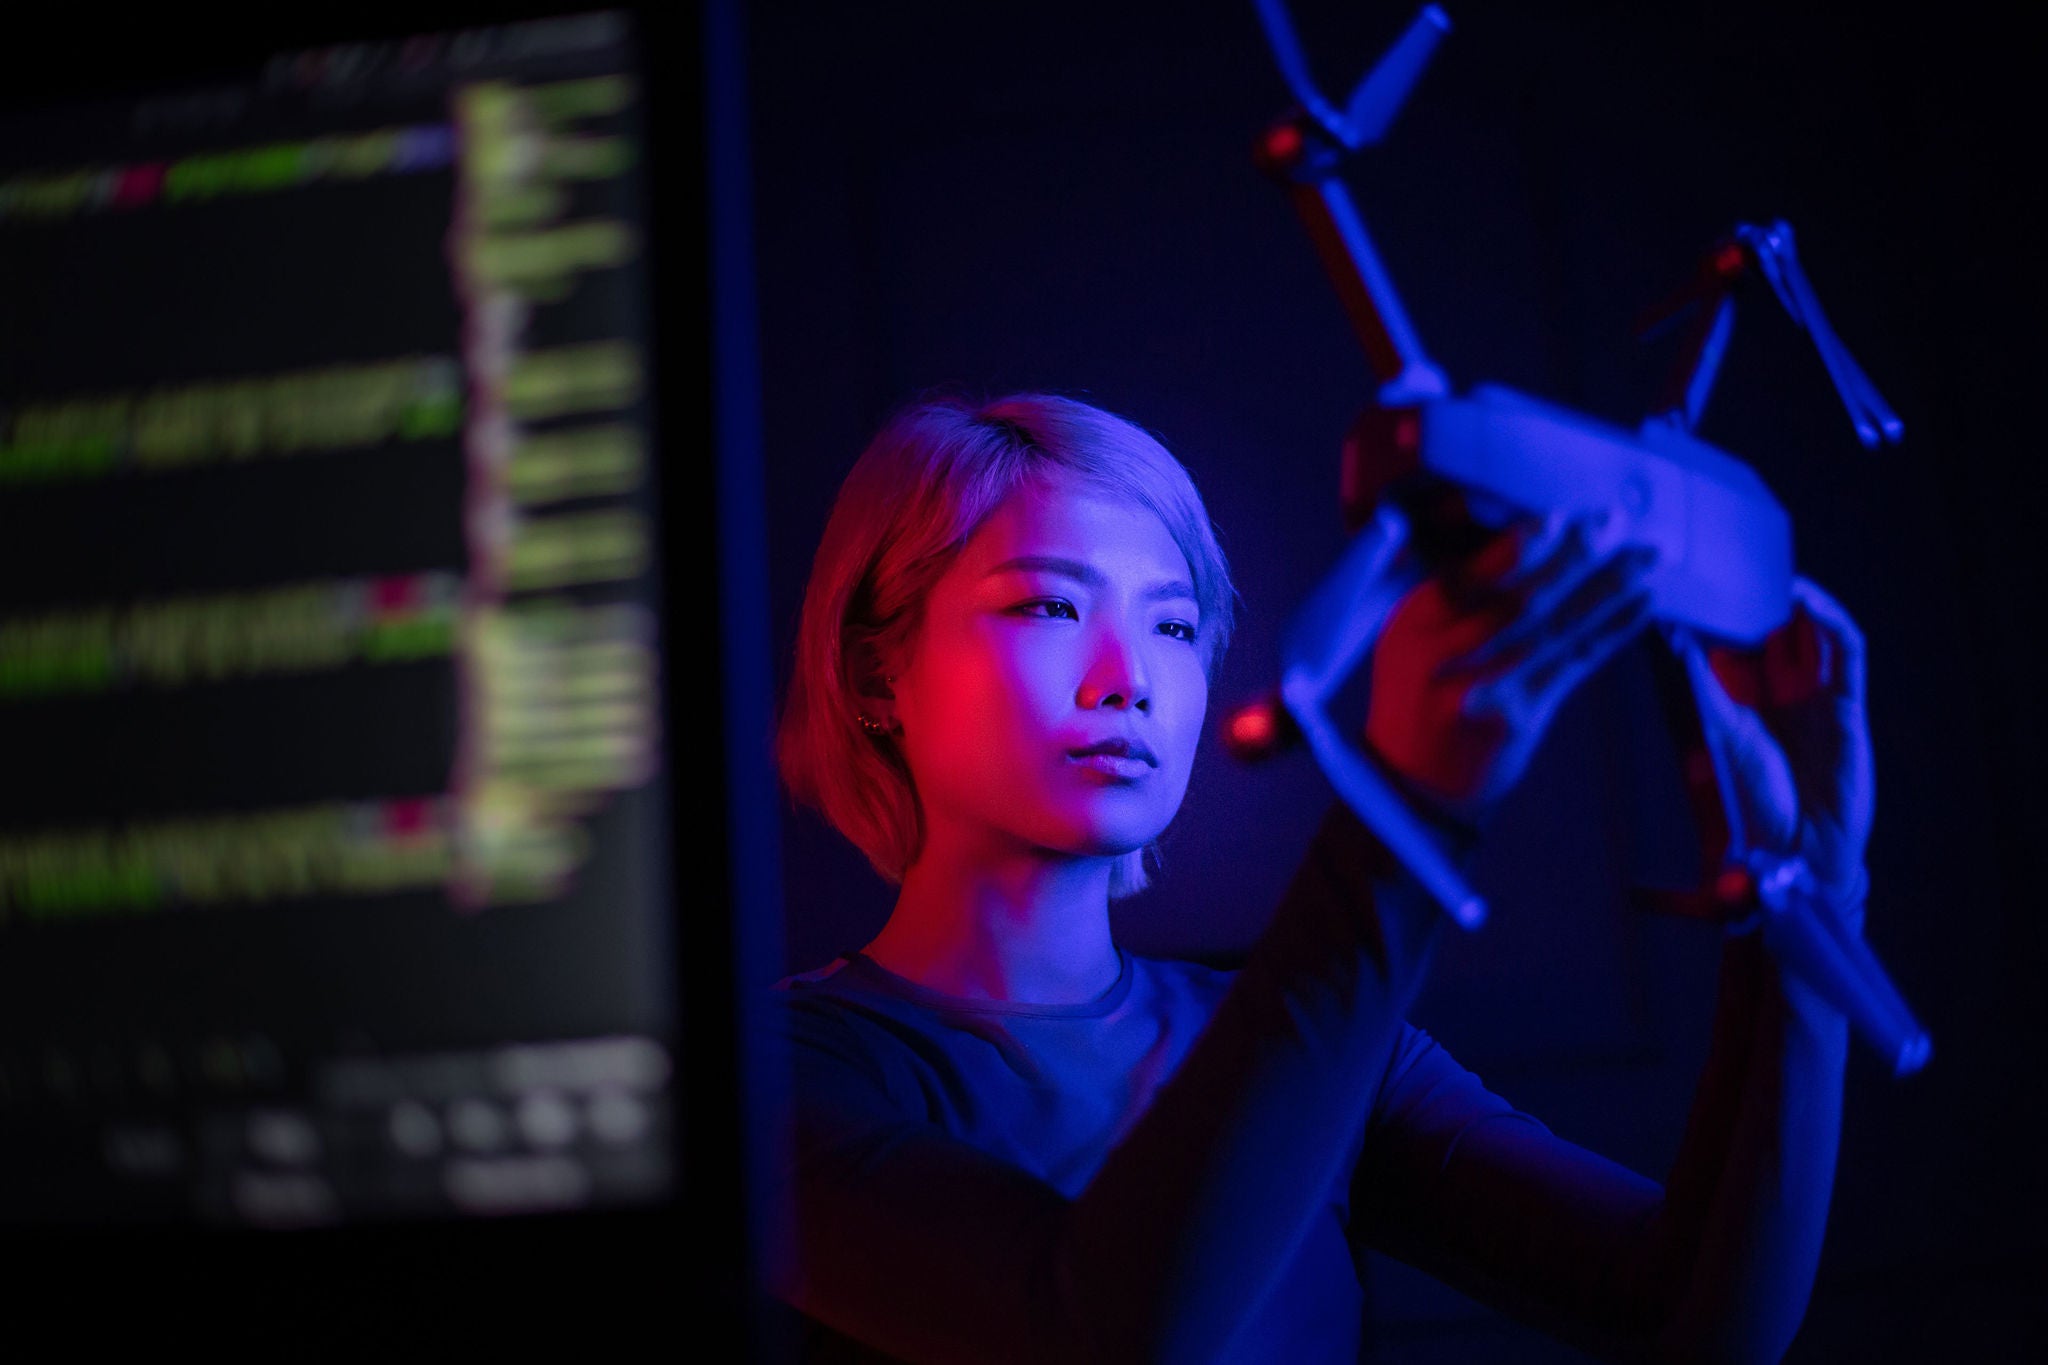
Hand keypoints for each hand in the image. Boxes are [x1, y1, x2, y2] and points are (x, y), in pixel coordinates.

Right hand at [1364, 508, 1659, 823]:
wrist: (1415, 780)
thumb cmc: (1421, 692)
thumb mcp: (1410, 635)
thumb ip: (1453, 590)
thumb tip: (1527, 531)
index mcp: (1413, 623)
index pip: (1469, 577)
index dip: (1518, 549)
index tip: (1559, 517)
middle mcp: (1442, 657)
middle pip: (1519, 601)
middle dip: (1573, 558)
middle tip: (1615, 522)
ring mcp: (1482, 692)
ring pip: (1553, 630)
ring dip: (1607, 589)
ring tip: (1648, 556)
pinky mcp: (1517, 720)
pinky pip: (1573, 666)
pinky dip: (1611, 631)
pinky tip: (1643, 603)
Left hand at [1667, 578, 1873, 902]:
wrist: (1798, 850)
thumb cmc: (1754, 803)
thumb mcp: (1720, 734)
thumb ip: (1703, 688)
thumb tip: (1678, 641)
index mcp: (1743, 698)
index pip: (1732, 640)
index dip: (1715, 612)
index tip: (1689, 581)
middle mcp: (1779, 691)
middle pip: (1771, 627)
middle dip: (1756, 594)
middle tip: (1736, 561)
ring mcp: (1815, 694)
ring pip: (1810, 630)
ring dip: (1797, 598)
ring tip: (1774, 570)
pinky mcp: (1847, 703)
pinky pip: (1846, 651)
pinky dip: (1831, 621)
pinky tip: (1808, 600)